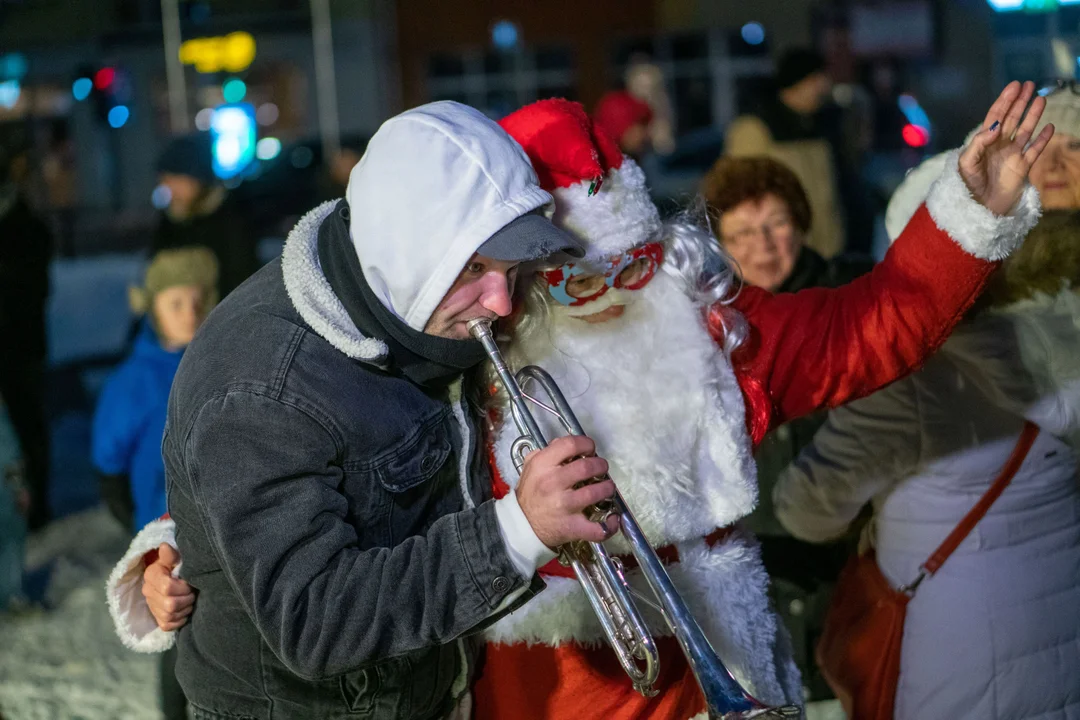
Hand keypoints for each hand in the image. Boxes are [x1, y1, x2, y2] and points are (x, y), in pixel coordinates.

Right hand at [142, 543, 195, 631]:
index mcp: (151, 575)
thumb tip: (164, 546)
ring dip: (184, 609)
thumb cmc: (179, 566)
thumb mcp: (177, 558)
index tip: (189, 582)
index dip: (183, 587)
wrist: (177, 577)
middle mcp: (147, 591)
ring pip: (169, 616)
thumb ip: (171, 555)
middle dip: (186, 599)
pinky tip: (184, 611)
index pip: (168, 588)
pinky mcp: (157, 619)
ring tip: (189, 600)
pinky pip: (167, 625)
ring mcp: (151, 606)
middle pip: (170, 604)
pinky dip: (179, 620)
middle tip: (192, 592)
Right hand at [515, 435, 619, 548]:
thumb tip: (567, 445)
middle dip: (600, 465)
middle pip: (587, 467)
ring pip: (596, 493)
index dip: (586, 444)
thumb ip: (547, 452)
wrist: (522, 526)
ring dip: (608, 488)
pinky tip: (613, 518)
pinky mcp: (572, 527)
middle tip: (601, 468)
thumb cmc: (530, 494)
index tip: (590, 450)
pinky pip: (598, 527)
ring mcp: (564, 506)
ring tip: (607, 488)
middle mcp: (553, 483)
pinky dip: (610, 524)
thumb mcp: (531, 468)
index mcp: (542, 465)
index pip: (570, 444)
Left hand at [960, 80, 1054, 216]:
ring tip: (1040, 99)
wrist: (979, 208)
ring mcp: (1012, 155)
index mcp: (984, 142)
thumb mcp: (967, 163)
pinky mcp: (1023, 167)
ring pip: (1026, 130)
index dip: (1004, 101)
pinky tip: (1050, 126)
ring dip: (1033, 115)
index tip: (1013, 86)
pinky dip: (1043, 139)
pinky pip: (1035, 150)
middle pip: (1012, 119)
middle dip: (1020, 102)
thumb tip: (996, 125)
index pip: (996, 116)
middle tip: (1029, 84)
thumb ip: (979, 143)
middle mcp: (999, 145)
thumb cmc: (968, 185)